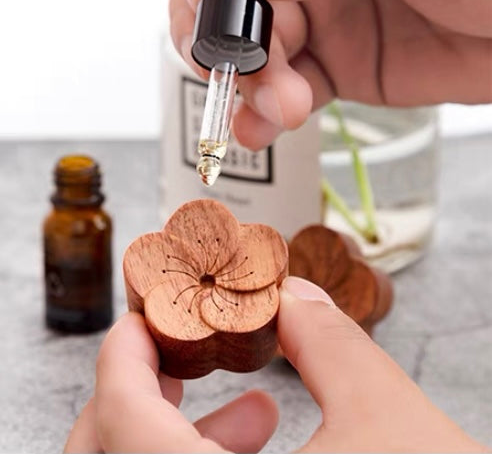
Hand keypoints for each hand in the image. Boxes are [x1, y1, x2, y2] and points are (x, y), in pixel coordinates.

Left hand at [64, 277, 485, 452]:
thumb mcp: (391, 420)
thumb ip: (330, 343)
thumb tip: (295, 297)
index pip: (119, 418)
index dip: (124, 352)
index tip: (147, 315)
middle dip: (134, 395)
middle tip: (182, 355)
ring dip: (178, 439)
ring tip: (256, 409)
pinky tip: (269, 450)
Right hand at [170, 0, 491, 149]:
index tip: (206, 2)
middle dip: (227, 38)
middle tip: (243, 68)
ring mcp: (319, 18)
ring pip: (252, 51)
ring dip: (247, 85)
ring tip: (277, 107)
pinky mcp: (333, 68)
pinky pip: (281, 91)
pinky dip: (262, 114)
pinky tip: (259, 127)